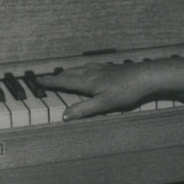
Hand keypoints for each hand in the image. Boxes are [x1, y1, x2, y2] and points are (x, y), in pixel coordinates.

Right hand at [37, 61, 151, 120]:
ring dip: (68, 72)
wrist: (146, 76)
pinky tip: (88, 70)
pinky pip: (90, 67)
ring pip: (80, 69)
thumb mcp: (104, 104)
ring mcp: (102, 69)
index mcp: (87, 82)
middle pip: (70, 73)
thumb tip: (64, 116)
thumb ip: (84, 109)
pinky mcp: (111, 68)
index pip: (64, 82)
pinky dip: (82, 69)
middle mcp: (92, 73)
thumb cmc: (126, 91)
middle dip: (57, 77)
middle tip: (46, 78)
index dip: (50, 82)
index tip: (38, 80)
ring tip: (63, 74)